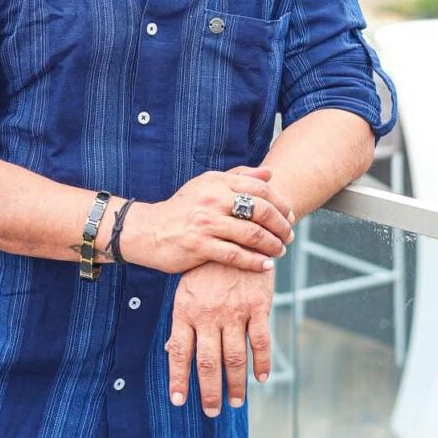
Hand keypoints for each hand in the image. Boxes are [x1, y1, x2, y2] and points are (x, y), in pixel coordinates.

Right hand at [121, 165, 294, 274]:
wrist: (148, 231)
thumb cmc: (183, 209)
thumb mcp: (207, 185)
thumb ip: (238, 177)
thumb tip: (270, 173)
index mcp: (216, 181)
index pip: (260, 188)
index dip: (280, 203)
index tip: (290, 215)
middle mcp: (212, 199)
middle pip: (260, 210)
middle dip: (281, 225)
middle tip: (289, 236)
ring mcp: (205, 223)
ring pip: (251, 234)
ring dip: (272, 245)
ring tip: (280, 251)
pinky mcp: (199, 246)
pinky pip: (235, 255)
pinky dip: (255, 261)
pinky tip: (266, 265)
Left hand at [165, 258, 274, 415]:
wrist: (236, 231)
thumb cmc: (206, 264)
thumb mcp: (186, 287)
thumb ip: (182, 320)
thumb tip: (169, 351)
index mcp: (186, 309)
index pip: (179, 352)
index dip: (179, 379)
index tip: (179, 401)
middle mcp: (208, 314)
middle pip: (208, 362)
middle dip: (209, 391)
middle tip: (212, 412)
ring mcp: (234, 311)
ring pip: (235, 357)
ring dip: (236, 384)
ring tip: (235, 401)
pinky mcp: (258, 306)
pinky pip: (260, 341)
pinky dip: (262, 363)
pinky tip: (261, 377)